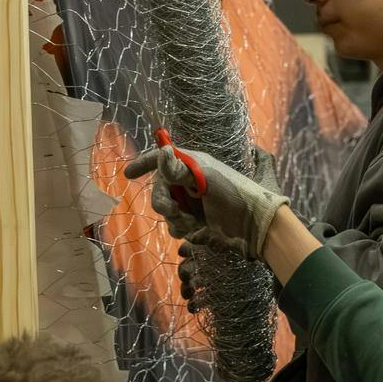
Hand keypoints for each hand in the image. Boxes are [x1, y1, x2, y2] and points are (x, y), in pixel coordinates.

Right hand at [124, 140, 287, 259]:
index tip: (128, 175)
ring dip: (175, 219)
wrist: (254, 225)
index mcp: (193, 164)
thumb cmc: (234, 194)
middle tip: (172, 210)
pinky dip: (183, 229)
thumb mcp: (207, 178)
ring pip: (167, 211)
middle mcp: (191, 181)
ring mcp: (193, 202)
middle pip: (160, 189)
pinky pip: (177, 226)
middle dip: (162, 201)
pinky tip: (198, 230)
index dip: (144, 164)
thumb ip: (180, 169)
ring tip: (192, 223)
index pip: (162, 159)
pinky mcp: (197, 222)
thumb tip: (162, 151)